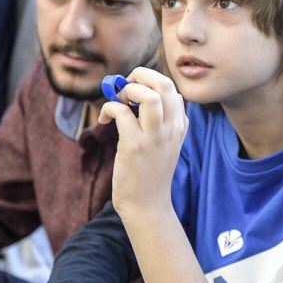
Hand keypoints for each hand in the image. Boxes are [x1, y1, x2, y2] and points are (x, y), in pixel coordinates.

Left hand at [97, 66, 187, 219]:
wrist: (148, 206)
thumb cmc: (150, 174)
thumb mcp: (166, 145)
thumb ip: (163, 122)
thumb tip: (143, 95)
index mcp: (179, 127)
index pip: (172, 89)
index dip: (150, 82)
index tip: (134, 92)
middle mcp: (170, 129)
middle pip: (164, 84)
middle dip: (141, 75)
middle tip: (125, 87)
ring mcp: (154, 137)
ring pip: (148, 95)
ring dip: (128, 90)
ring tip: (119, 101)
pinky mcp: (134, 146)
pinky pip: (121, 112)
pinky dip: (108, 108)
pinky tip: (104, 120)